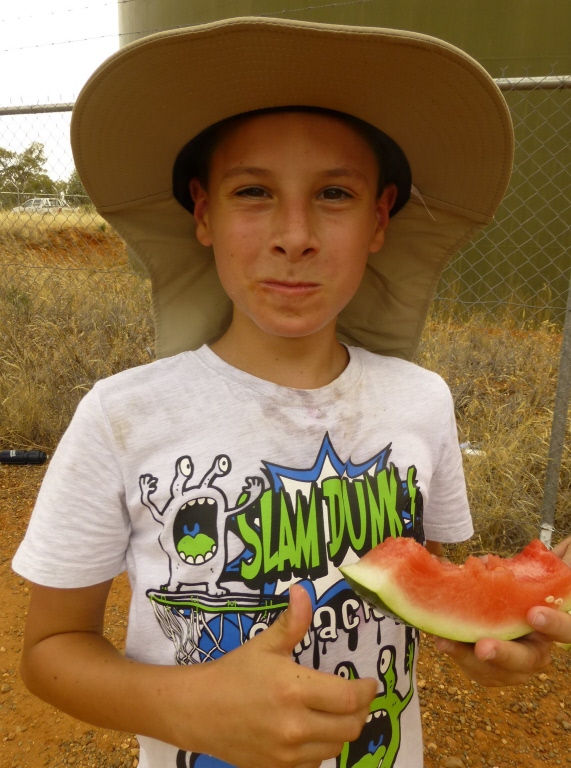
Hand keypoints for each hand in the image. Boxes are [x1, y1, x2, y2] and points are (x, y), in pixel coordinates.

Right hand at [172, 585, 376, 767]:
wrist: (197, 711)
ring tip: (336, 712)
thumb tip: (303, 591)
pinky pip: (314, 764)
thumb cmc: (233, 673)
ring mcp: (286, 754)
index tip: (370, 682)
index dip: (366, 690)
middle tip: (356, 697)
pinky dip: (319, 749)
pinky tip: (312, 731)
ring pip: (335, 748)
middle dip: (359, 711)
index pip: (349, 697)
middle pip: (350, 727)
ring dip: (341, 730)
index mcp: (294, 690)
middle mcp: (294, 726)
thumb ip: (291, 622)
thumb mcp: (264, 645)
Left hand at [434, 537, 570, 684]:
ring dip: (470, 660)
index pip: (564, 630)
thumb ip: (515, 574)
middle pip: (526, 661)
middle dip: (504, 655)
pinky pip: (480, 672)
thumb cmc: (521, 594)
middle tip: (483, 647)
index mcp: (553, 629)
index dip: (554, 624)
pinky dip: (459, 657)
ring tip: (446, 643)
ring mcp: (518, 668)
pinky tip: (441, 640)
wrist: (514, 615)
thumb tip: (484, 565)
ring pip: (499, 673)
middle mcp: (539, 653)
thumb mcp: (524, 581)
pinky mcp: (497, 673)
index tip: (534, 613)